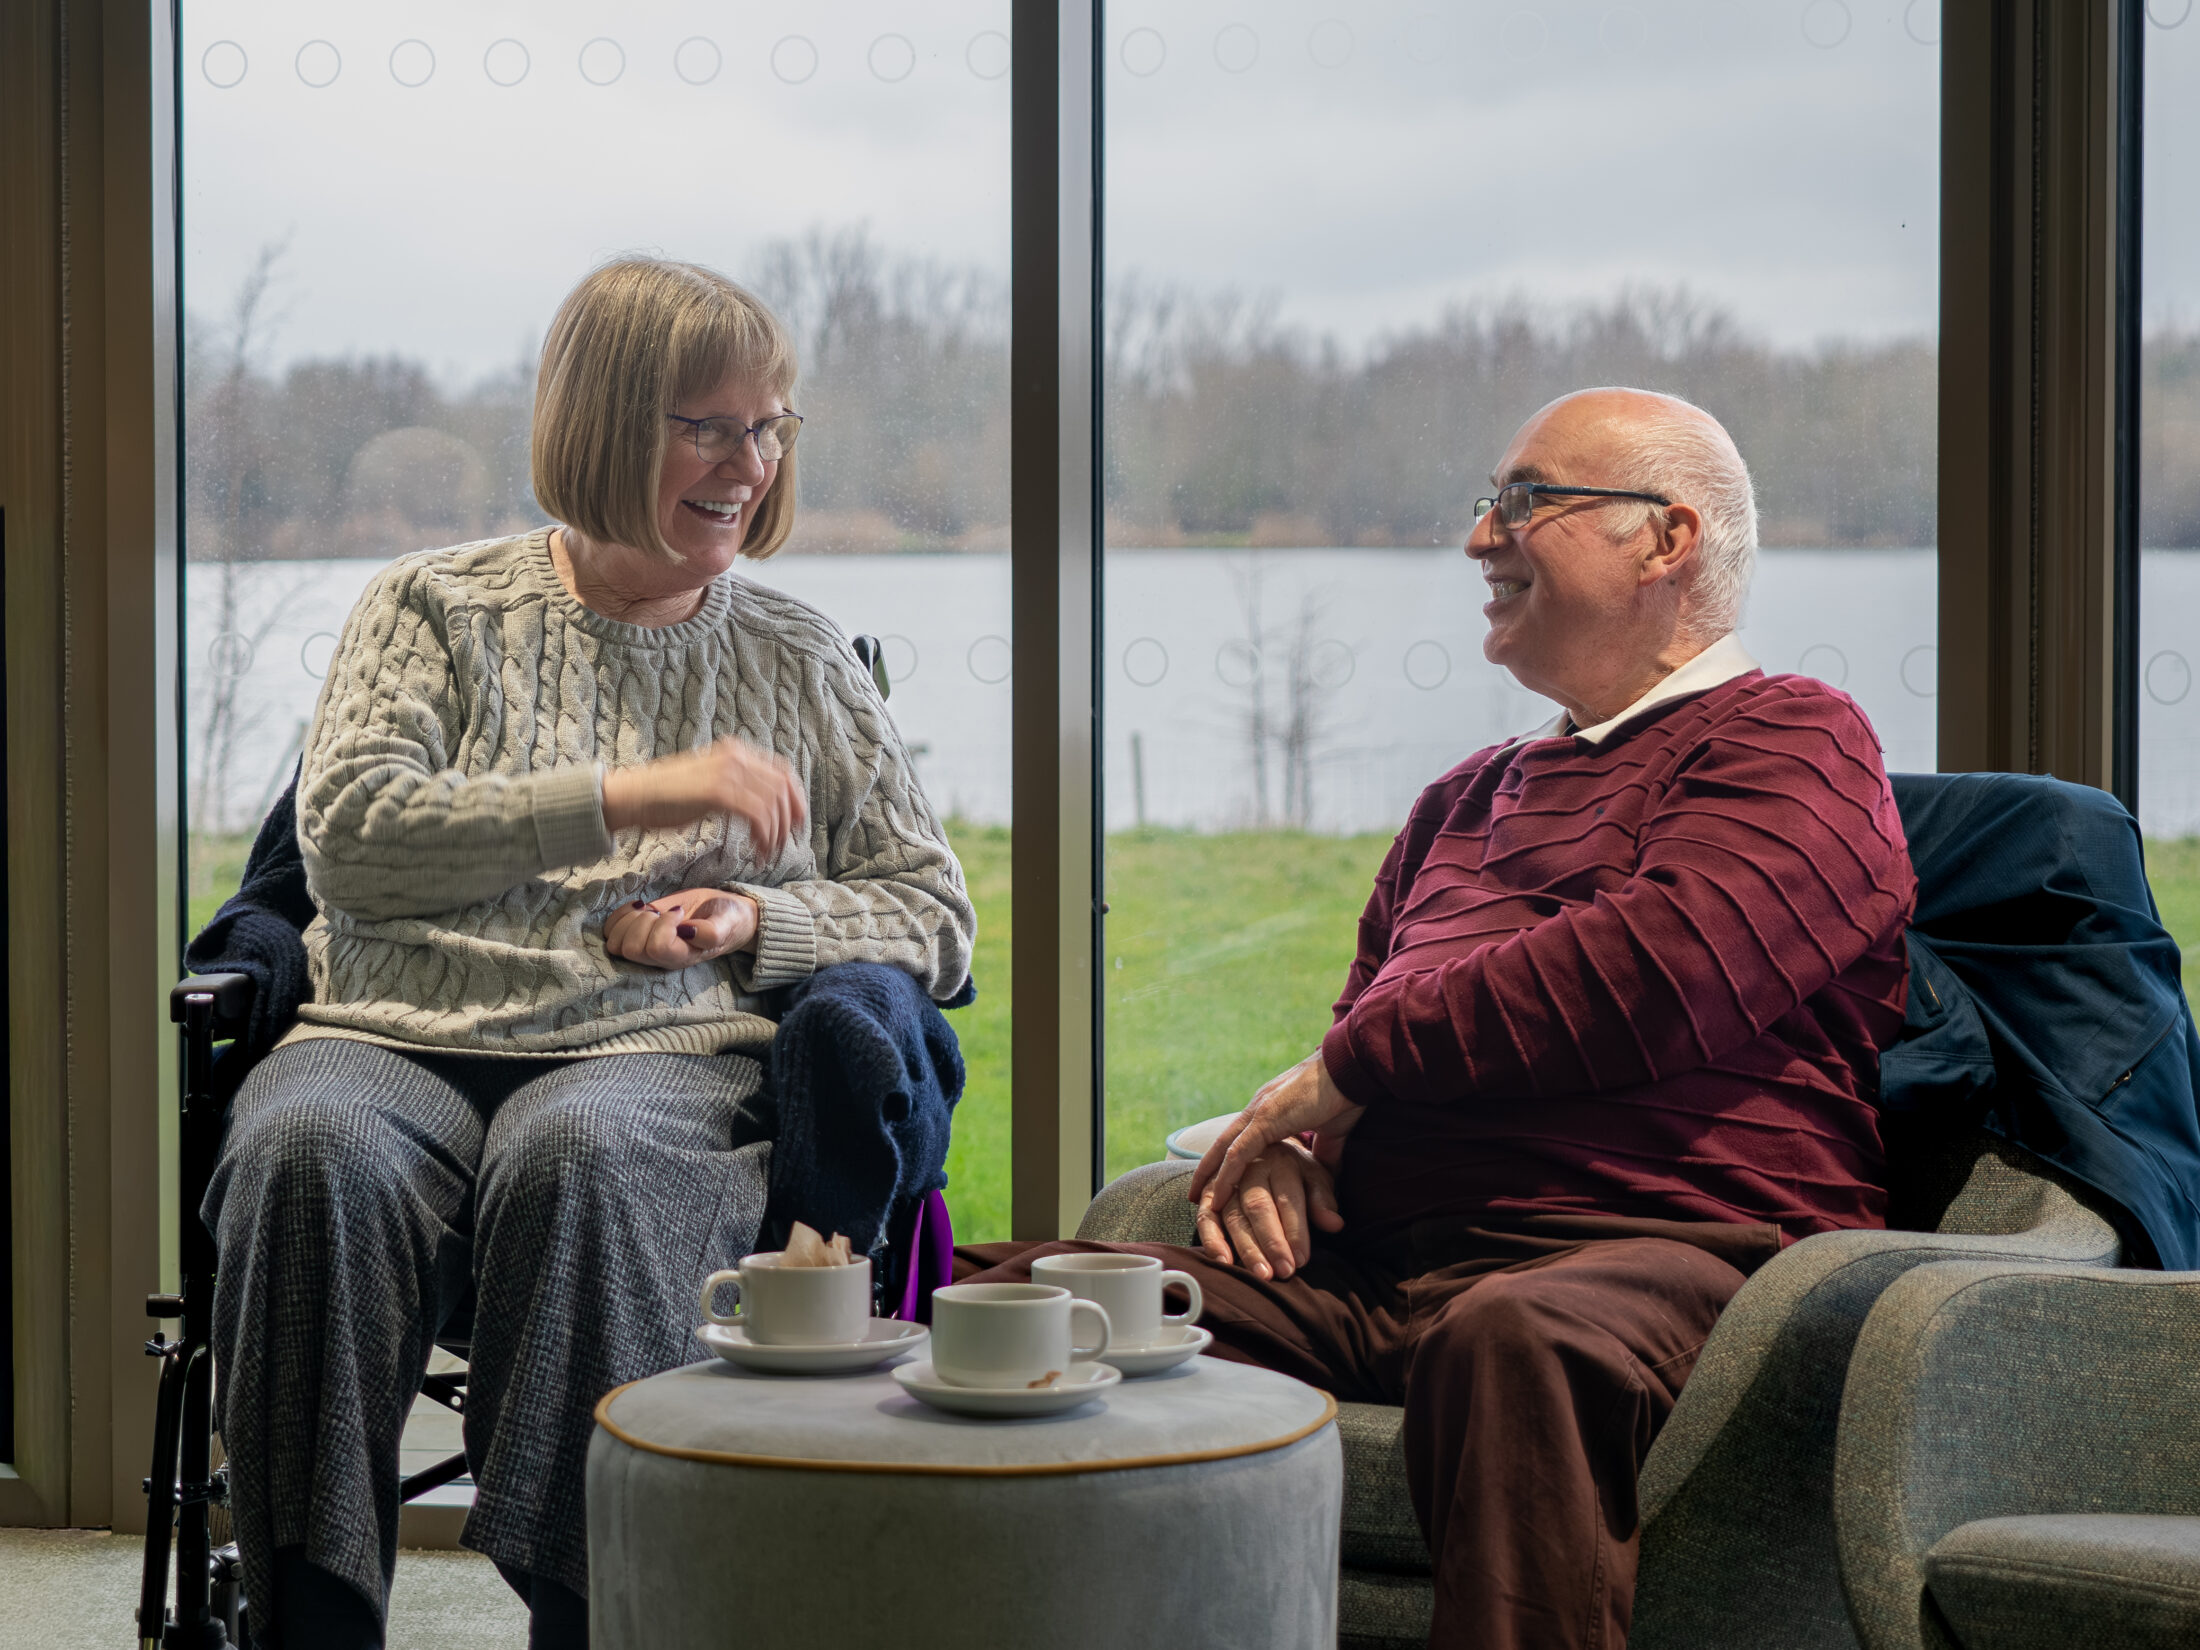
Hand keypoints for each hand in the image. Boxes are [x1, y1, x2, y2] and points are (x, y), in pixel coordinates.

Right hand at [600, 738, 807, 859]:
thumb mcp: (708, 780)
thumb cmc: (667, 795)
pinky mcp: (718, 792)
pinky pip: (758, 816)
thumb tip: (761, 802)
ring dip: (776, 834)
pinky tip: (756, 851)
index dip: (796, 798)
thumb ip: (735, 784)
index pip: (783, 771)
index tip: (796, 822)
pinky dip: (764, 837)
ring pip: (773, 804)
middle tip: (785, 843)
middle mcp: (736, 757)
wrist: (635, 795)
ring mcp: (728, 772)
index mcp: (736, 752)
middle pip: (784, 787)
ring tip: (766, 853)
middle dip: (790, 820)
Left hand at [604, 888, 759, 969]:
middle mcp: (660, 958)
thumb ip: (711, 932)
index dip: (664, 926)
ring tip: (650, 910)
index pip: (657, 949)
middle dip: (643, 922)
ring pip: (616, 944)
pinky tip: (639, 906)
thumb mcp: (727, 923)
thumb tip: (686, 932)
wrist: (723, 914)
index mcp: (682, 957)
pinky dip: (620, 914)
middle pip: (631, 949)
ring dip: (629, 920)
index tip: (679, 912)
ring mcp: (645, 947)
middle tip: (662, 913)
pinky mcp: (636, 933)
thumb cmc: (727, 919)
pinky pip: (611, 931)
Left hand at [1188, 1052, 1364, 1227]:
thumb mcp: (1331, 1130)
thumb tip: (1325, 1174)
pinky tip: (1219, 1195)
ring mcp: (1259, 1111)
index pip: (1240, 1139)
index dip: (1227, 1161)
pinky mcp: (1266, 1118)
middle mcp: (1258, 1107)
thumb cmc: (1346, 1094)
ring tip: (1201, 1202)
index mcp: (1271, 1108)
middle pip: (1224, 1144)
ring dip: (1211, 1177)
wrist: (1353, 1068)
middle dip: (1208, 1170)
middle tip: (1195, 1195)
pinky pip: (1238, 1152)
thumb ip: (1324, 1151)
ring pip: (1225, 1149)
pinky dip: (1226, 1175)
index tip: (1218, 1183)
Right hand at [1194, 1137, 1341, 1280]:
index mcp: (1281, 1160)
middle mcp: (1250, 1167)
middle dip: (1272, 1243)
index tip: (1302, 1260)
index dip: (1295, 1231)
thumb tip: (1335, 1224)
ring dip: (1246, 1247)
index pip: (1288, 1198)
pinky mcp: (1209, 1194)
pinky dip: (1212, 1240)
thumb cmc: (1296, 1171)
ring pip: (1233, 1215)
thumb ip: (1323, 1200)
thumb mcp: (1315, 1177)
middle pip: (1259, 1207)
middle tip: (1284, 1272)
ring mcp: (1226, 1180)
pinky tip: (1223, 1262)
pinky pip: (1206, 1217)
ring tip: (1261, 1275)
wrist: (1265, 1148)